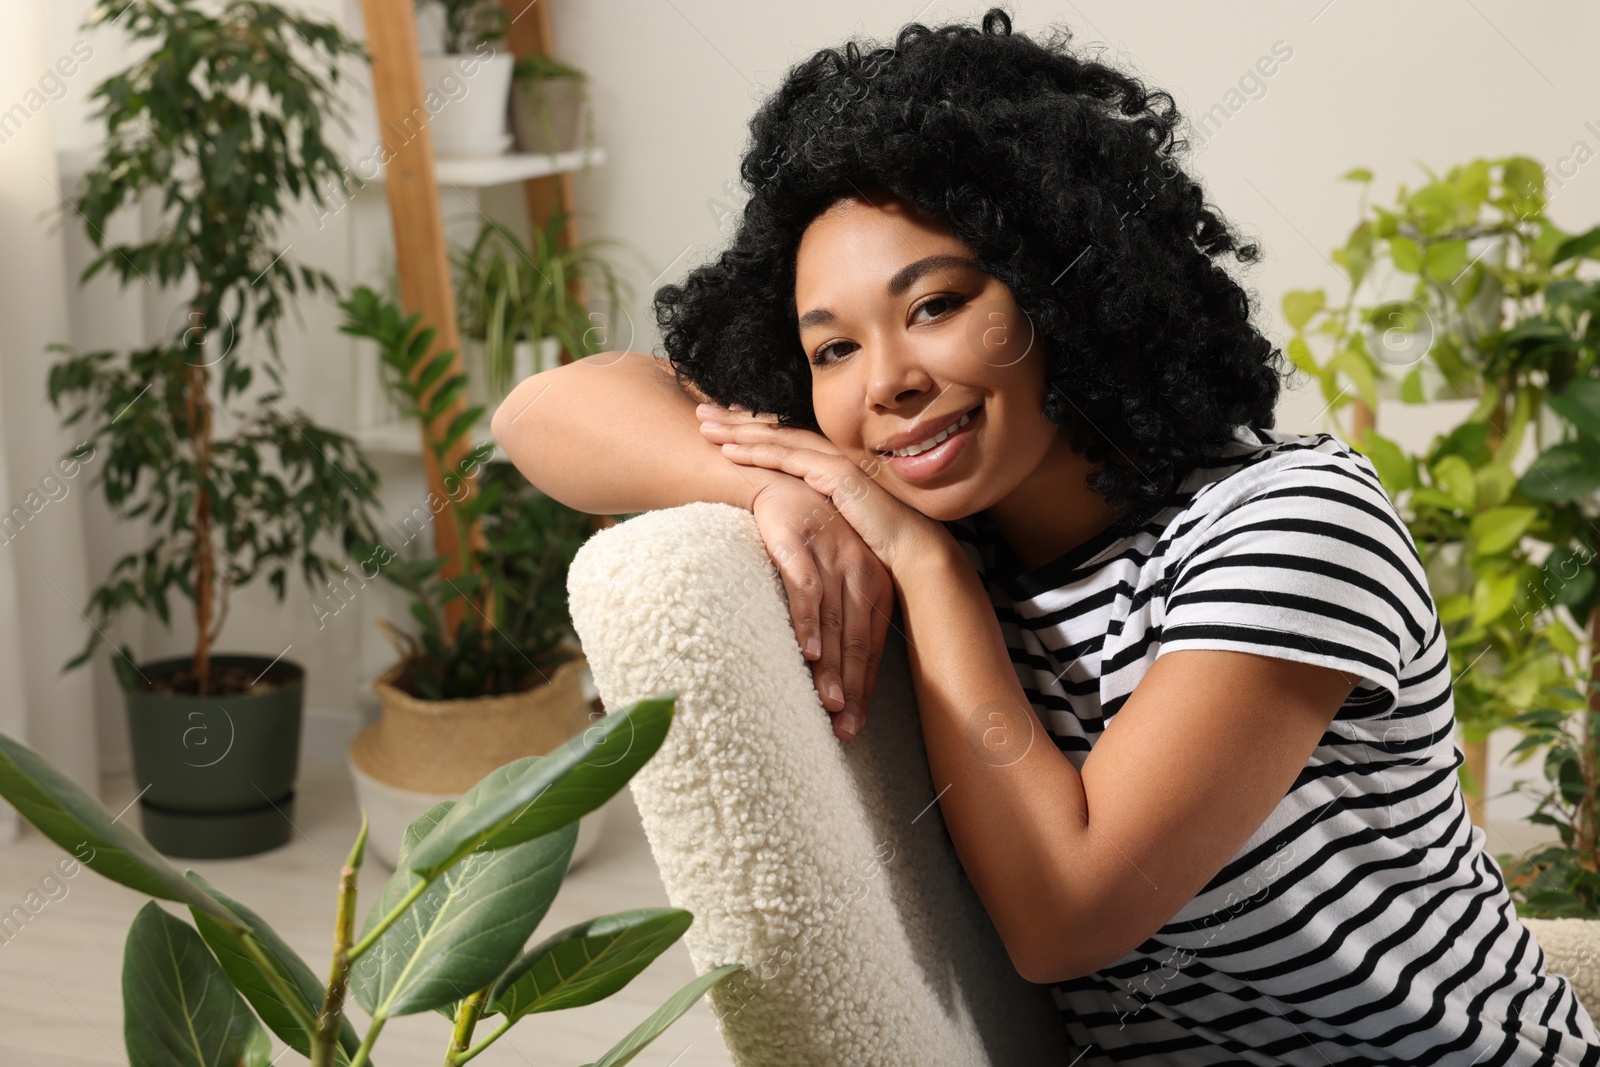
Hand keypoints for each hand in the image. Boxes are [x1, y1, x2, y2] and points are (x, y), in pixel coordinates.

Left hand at [695, 402, 943, 574]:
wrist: (913, 551)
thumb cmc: (878, 542)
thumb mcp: (836, 521)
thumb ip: (815, 511)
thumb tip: (789, 517)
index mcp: (830, 465)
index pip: (785, 439)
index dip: (754, 428)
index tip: (725, 421)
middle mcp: (831, 457)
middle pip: (776, 431)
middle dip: (736, 419)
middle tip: (701, 411)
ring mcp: (835, 463)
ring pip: (778, 439)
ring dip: (738, 431)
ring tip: (705, 424)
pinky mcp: (839, 476)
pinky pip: (790, 460)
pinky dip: (759, 452)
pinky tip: (731, 450)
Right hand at [745, 476, 893, 741]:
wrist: (783, 484)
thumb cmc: (811, 540)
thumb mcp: (837, 577)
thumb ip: (843, 620)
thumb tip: (838, 677)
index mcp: (876, 586)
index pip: (872, 647)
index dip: (864, 689)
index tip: (854, 726)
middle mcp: (861, 573)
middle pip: (857, 641)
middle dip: (851, 689)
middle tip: (843, 729)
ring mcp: (833, 558)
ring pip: (835, 622)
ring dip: (832, 667)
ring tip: (828, 704)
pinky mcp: (800, 545)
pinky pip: (806, 589)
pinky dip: (808, 622)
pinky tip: (808, 651)